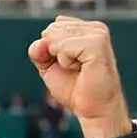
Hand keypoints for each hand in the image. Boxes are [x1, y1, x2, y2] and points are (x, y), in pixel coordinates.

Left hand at [28, 17, 128, 131]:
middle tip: (73, 69)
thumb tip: (40, 41)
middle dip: (53, 53)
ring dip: (60, 58)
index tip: (67, 65)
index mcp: (85, 29)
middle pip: (52, 29)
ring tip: (78, 69)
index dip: (50, 50)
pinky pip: (64, 46)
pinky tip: (81, 69)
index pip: (52, 27)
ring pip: (56, 36)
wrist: (93, 110)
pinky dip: (65, 61)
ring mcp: (98, 34)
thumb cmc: (75, 89)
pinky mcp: (97, 43)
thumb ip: (38, 50)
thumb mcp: (49, 66)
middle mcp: (94, 28)